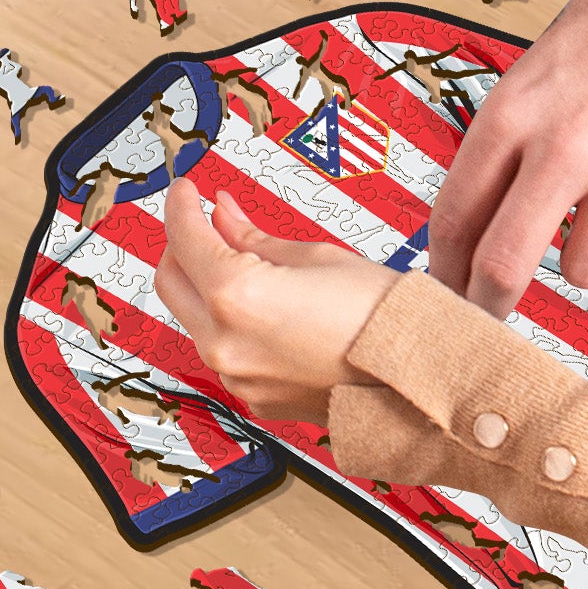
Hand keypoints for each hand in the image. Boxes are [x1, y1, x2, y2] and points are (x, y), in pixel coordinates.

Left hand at [158, 183, 398, 421]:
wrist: (416, 375)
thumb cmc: (380, 314)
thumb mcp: (317, 256)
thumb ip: (255, 238)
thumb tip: (223, 217)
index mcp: (237, 297)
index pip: (186, 240)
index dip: (182, 207)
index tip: (186, 191)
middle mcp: (224, 343)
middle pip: (171, 283)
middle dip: (181, 246)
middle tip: (203, 221)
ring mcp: (236, 376)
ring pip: (195, 319)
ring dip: (205, 286)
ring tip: (243, 260)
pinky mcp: (252, 396)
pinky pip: (225, 349)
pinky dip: (231, 321)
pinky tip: (263, 303)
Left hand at [427, 0, 587, 315]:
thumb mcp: (534, 75)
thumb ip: (508, 147)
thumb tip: (480, 228)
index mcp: (514, 114)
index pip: (455, 219)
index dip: (446, 271)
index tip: (450, 290)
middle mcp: (567, 144)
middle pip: (505, 266)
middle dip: (491, 302)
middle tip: (494, 311)